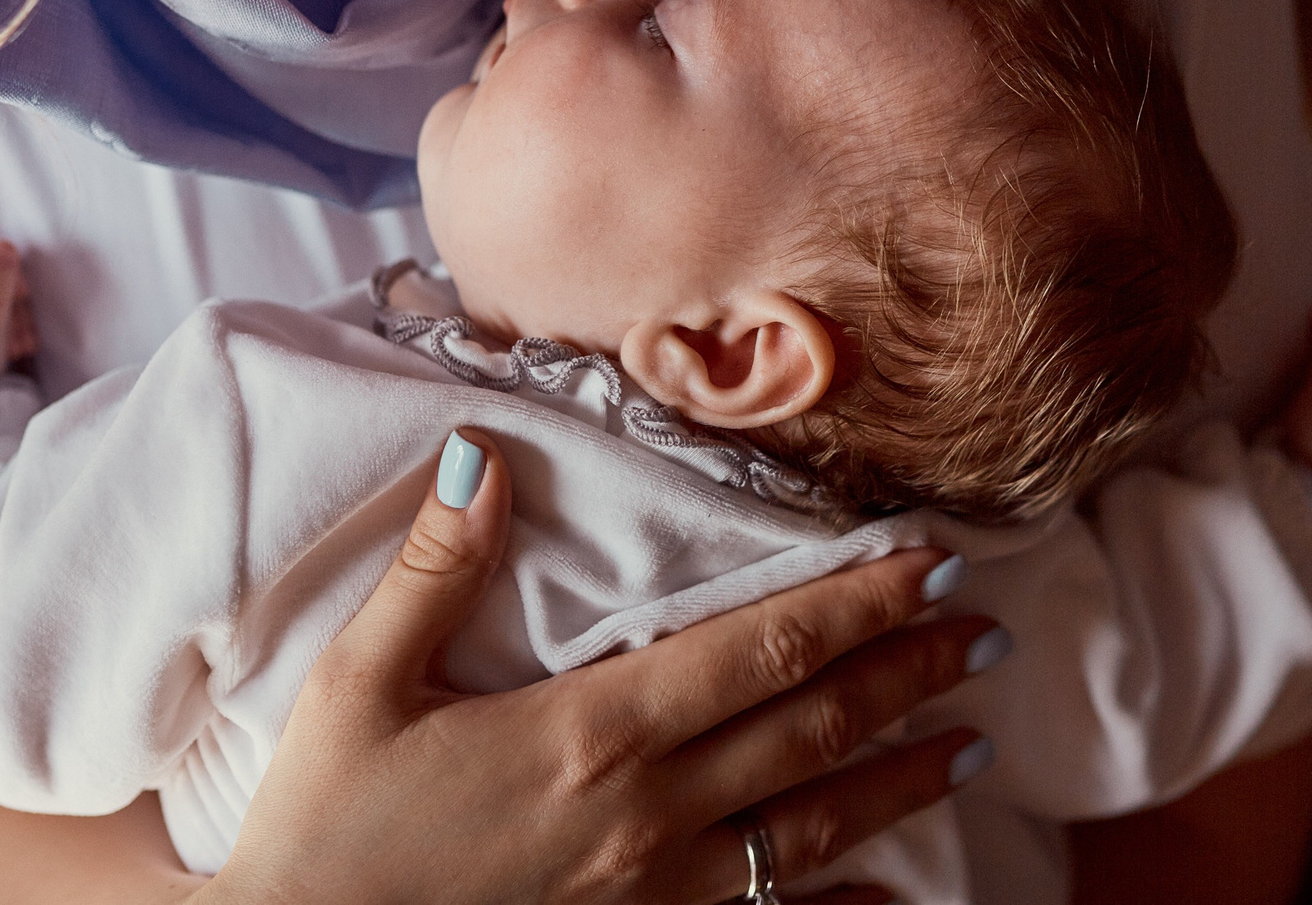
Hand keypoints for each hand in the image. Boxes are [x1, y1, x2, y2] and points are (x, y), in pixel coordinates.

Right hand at [204, 431, 1001, 904]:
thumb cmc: (325, 831)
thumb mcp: (359, 686)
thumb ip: (434, 569)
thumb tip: (481, 451)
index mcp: (592, 734)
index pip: (759, 650)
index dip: (856, 603)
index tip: (931, 562)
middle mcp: (648, 817)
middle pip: (810, 732)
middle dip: (907, 676)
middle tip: (986, 633)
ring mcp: (656, 897)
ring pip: (813, 832)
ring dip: (902, 781)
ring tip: (973, 744)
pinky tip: (896, 894)